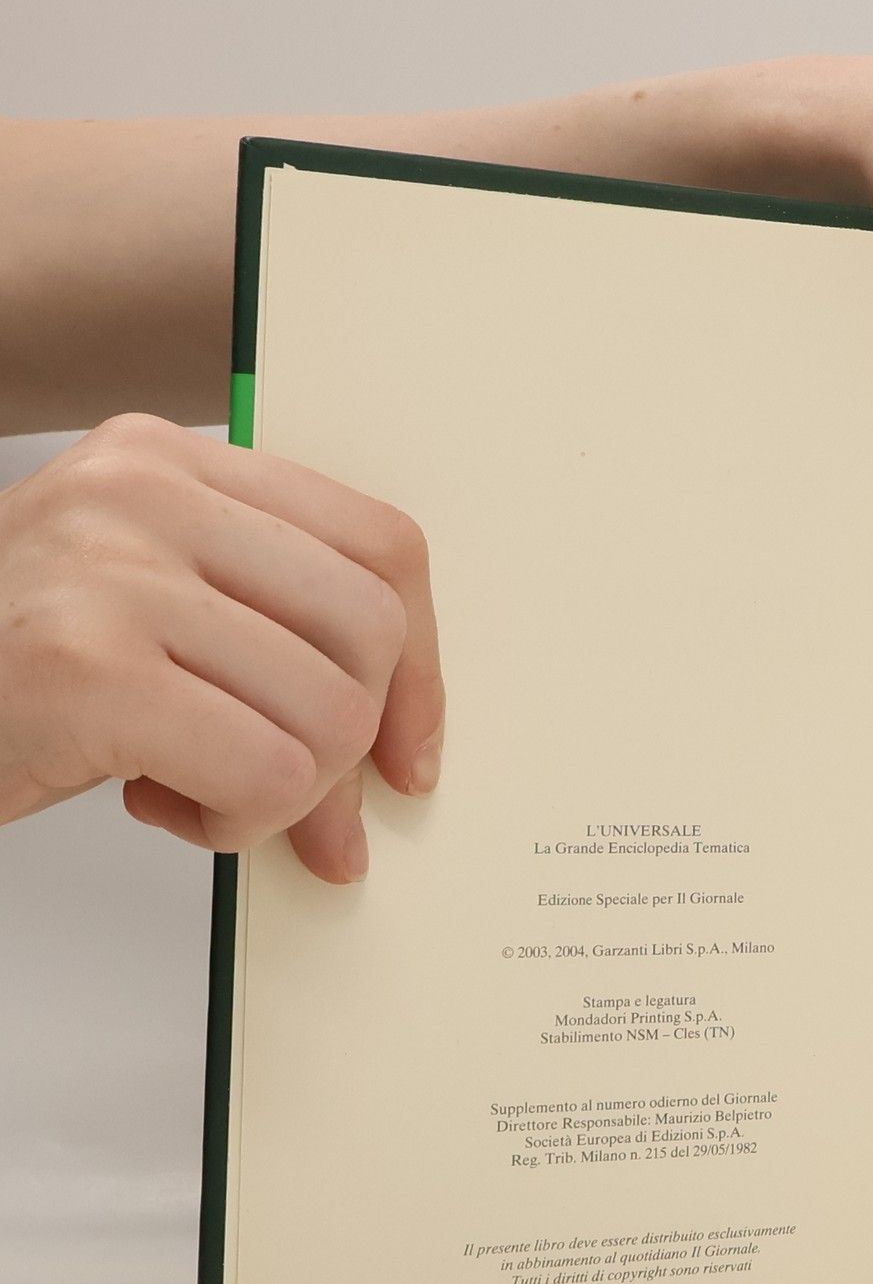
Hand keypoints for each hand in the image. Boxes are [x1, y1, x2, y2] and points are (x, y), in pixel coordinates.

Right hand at [0, 413, 443, 881]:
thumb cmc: (16, 678)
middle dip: (354, 744)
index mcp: (170, 460)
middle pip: (370, 629)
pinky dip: (237, 824)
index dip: (421, 663)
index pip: (380, 545)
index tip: (408, 749)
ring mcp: (110, 571)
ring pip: (330, 713)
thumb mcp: (150, 619)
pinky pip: (268, 772)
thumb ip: (271, 642)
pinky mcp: (84, 666)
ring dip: (281, 794)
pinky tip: (163, 808)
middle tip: (295, 797)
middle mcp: (142, 492)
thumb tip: (402, 759)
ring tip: (192, 789)